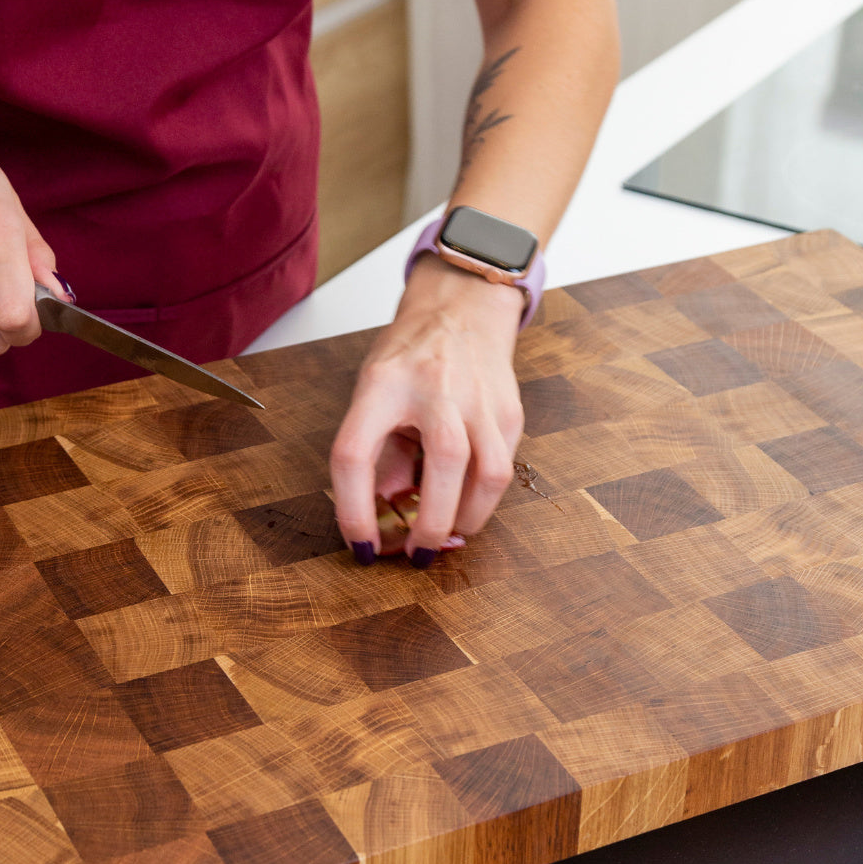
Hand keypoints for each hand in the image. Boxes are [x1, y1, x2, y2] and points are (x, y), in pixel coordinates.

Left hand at [330, 253, 523, 564]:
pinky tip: (466, 504)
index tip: (361, 544)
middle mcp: (435, 388)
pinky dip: (484, 500)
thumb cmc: (410, 358)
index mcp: (383, 384)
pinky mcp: (509, 412)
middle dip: (431, 526)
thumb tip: (383, 517)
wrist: (461, 309)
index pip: (355, 454)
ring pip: (489, 474)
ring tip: (449, 534)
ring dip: (467, 518)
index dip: (353, 510)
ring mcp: (480, 399)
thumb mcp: (374, 394)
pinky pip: (502, 469)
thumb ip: (376, 454)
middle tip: (418, 554)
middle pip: (443, 466)